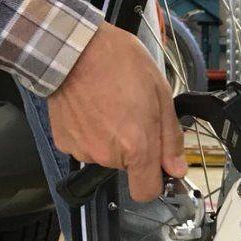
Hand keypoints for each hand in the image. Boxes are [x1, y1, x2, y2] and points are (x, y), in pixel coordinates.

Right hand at [48, 22, 186, 201]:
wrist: (75, 48)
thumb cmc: (119, 63)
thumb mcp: (160, 94)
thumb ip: (170, 137)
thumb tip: (176, 167)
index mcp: (136, 146)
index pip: (146, 192)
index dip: (154, 181)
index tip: (156, 166)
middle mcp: (108, 154)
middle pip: (127, 167)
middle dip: (133, 146)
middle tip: (132, 112)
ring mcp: (83, 149)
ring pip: (105, 155)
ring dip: (110, 137)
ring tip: (109, 105)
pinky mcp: (64, 142)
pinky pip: (84, 145)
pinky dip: (89, 132)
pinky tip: (91, 108)